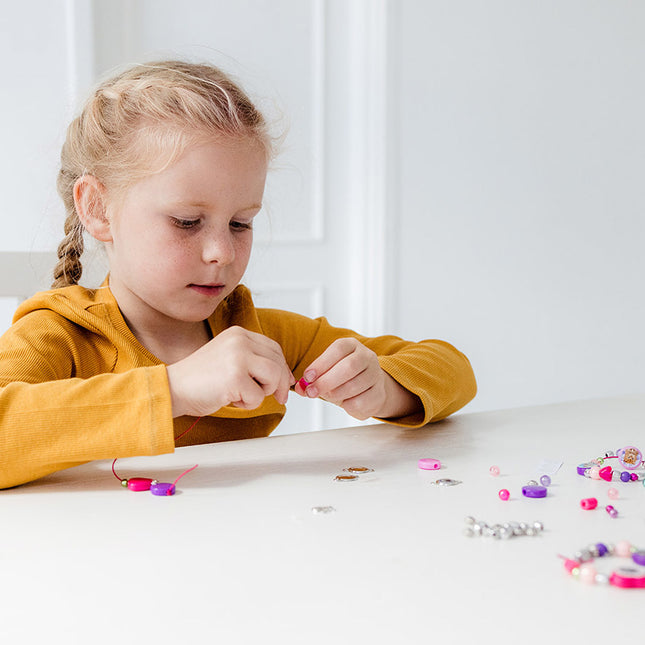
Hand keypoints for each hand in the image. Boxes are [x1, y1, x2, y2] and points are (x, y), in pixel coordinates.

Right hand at [166, 326, 294, 416]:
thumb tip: (284, 376)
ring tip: (241, 394)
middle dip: (278, 384)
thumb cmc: (199, 379)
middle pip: (277, 362)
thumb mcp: (229, 358)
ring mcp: (238, 357)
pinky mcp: (235, 377)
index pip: (274, 348)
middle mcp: (240, 341)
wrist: (172, 389)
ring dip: (262, 393)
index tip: (284, 383)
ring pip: (273, 377)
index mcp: (238, 334)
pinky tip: (229, 399)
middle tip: (277, 398)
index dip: (282, 367)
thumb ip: (253, 361)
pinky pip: (258, 397)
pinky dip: (247, 405)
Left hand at [294, 338, 419, 419]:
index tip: (307, 377)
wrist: (367, 388)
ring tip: (328, 396)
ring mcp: (375, 374)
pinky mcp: (379, 393)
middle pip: (349, 366)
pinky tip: (344, 402)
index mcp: (351, 345)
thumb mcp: (326, 372)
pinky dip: (347, 405)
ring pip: (354, 385)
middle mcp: (367, 356)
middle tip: (312, 392)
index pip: (338, 349)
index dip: (321, 363)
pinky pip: (360, 402)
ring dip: (335, 394)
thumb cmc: (342, 377)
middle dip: (327, 381)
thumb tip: (300, 388)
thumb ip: (311, 379)